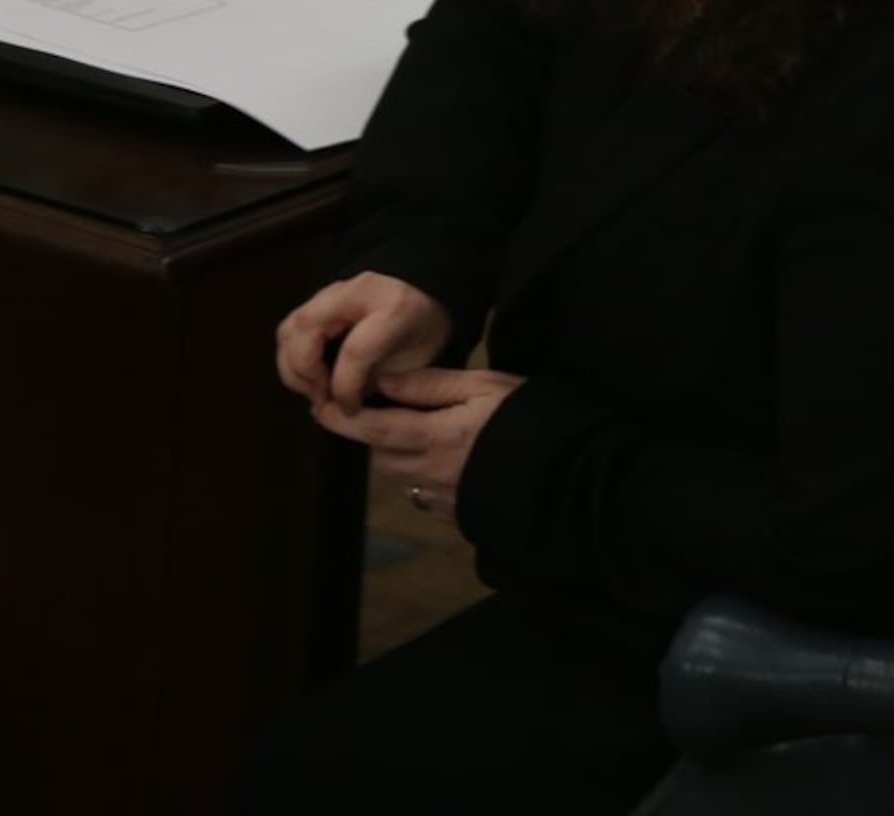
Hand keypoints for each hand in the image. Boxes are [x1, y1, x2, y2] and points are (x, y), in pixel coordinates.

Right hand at [274, 270, 452, 411]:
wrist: (425, 298)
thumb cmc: (423, 333)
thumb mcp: (418, 361)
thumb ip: (378, 382)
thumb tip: (337, 408)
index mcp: (394, 307)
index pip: (355, 350)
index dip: (345, 387)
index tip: (350, 409)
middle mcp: (358, 291)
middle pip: (307, 329)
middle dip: (306, 373)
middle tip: (323, 399)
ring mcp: (332, 291)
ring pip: (290, 330)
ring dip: (294, 368)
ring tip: (317, 392)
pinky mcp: (315, 301)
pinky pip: (289, 331)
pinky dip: (292, 359)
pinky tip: (312, 379)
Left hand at [316, 365, 523, 527]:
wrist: (572, 473)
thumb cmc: (530, 417)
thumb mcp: (485, 387)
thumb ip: (432, 384)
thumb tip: (382, 380)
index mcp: (436, 436)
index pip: (373, 429)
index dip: (343, 419)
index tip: (322, 408)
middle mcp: (432, 472)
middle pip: (382, 458)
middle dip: (375, 437)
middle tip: (387, 415)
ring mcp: (445, 498)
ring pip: (401, 478)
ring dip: (397, 457)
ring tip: (419, 437)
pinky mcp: (460, 514)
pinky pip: (425, 497)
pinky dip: (422, 479)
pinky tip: (448, 464)